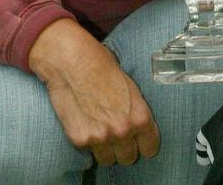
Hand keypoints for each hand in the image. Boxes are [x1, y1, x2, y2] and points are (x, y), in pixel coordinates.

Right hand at [29, 19, 159, 165]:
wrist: (72, 62)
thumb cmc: (102, 65)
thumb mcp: (129, 85)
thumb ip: (134, 109)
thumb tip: (136, 123)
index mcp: (140, 116)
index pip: (150, 148)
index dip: (145, 144)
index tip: (140, 141)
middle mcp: (122, 131)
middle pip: (129, 158)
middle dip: (125, 148)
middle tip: (118, 135)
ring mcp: (100, 138)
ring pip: (108, 160)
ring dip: (106, 149)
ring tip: (101, 131)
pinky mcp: (80, 140)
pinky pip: (88, 152)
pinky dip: (88, 142)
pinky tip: (86, 124)